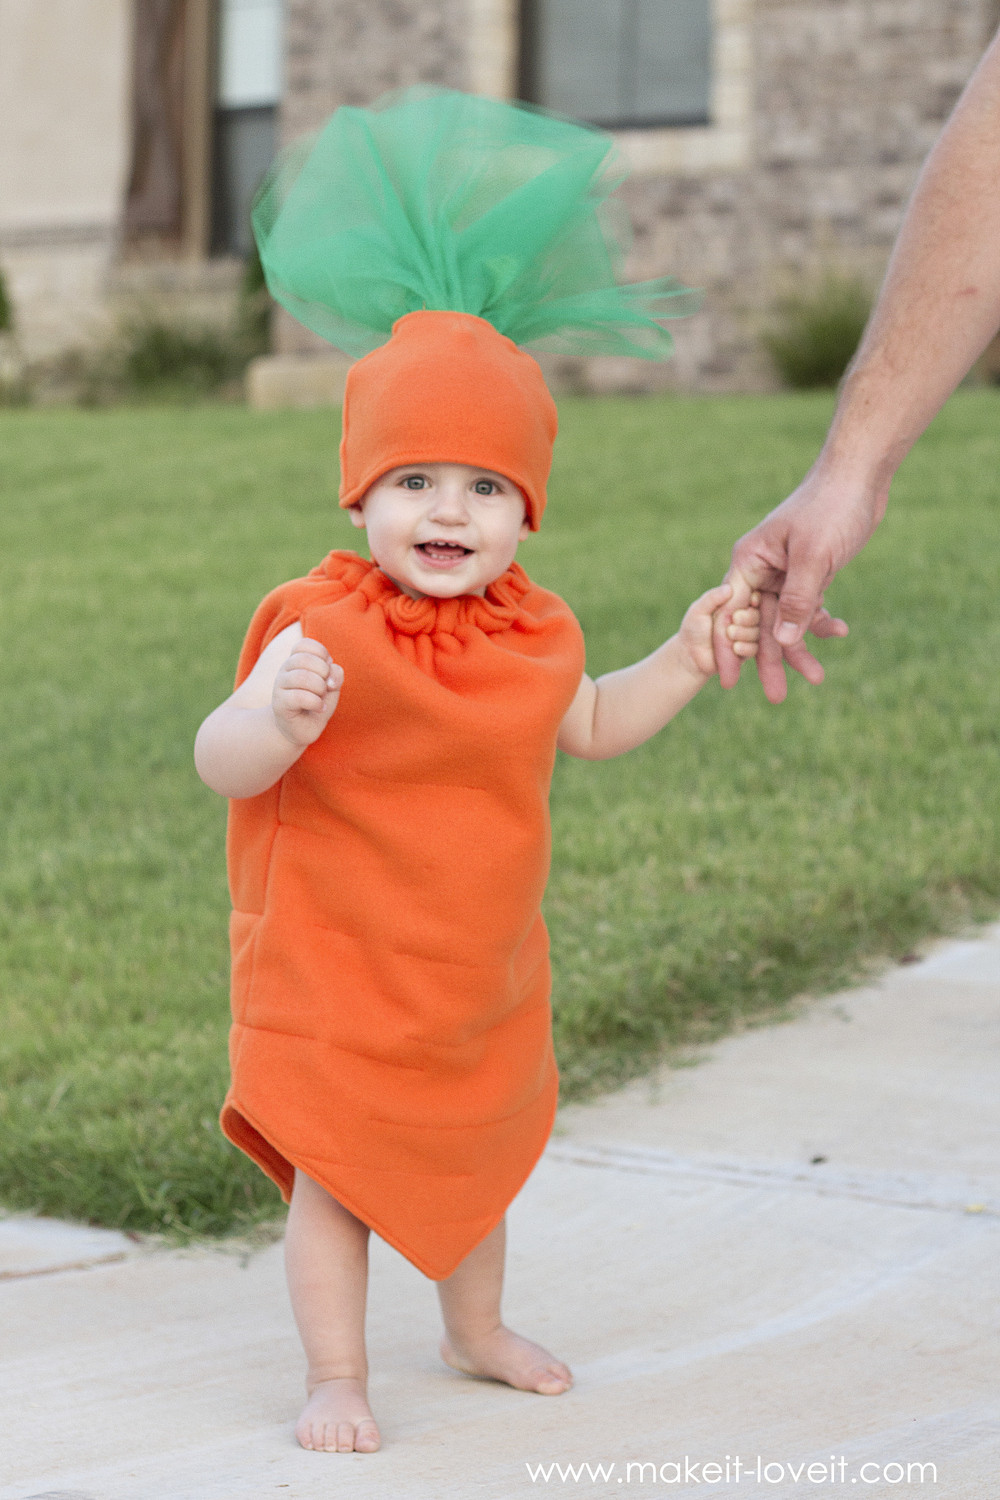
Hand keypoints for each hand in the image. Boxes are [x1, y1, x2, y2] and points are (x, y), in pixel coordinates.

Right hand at [272, 638, 343, 745]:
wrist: (301, 728)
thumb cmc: (317, 702)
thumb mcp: (331, 685)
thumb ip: (335, 674)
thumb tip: (330, 678)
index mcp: (296, 660)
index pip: (304, 644)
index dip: (322, 654)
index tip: (327, 670)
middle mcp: (285, 670)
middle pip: (305, 659)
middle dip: (323, 672)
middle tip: (325, 687)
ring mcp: (280, 686)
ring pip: (302, 677)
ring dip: (319, 689)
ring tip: (321, 699)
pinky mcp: (280, 704)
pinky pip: (299, 697)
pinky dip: (316, 703)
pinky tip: (320, 708)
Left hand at [679, 582, 759, 679]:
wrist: (690, 656)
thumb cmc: (693, 629)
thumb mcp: (698, 610)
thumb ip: (712, 598)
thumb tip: (729, 588)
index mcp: (733, 606)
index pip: (752, 599)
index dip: (755, 599)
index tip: (751, 601)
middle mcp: (742, 620)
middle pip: (756, 616)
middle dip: (749, 617)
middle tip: (735, 618)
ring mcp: (744, 636)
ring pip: (756, 632)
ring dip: (745, 633)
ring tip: (729, 633)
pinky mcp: (744, 652)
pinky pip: (753, 649)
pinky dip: (745, 647)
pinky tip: (735, 647)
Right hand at [713, 465, 872, 701]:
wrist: (860, 475)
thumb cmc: (831, 506)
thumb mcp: (814, 557)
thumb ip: (796, 600)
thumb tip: (780, 642)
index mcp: (748, 562)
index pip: (729, 614)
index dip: (728, 650)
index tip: (729, 683)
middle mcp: (761, 570)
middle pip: (758, 624)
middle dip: (767, 661)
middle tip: (776, 698)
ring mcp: (783, 573)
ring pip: (785, 621)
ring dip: (798, 648)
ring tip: (815, 679)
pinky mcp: (808, 573)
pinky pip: (807, 608)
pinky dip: (820, 622)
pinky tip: (838, 632)